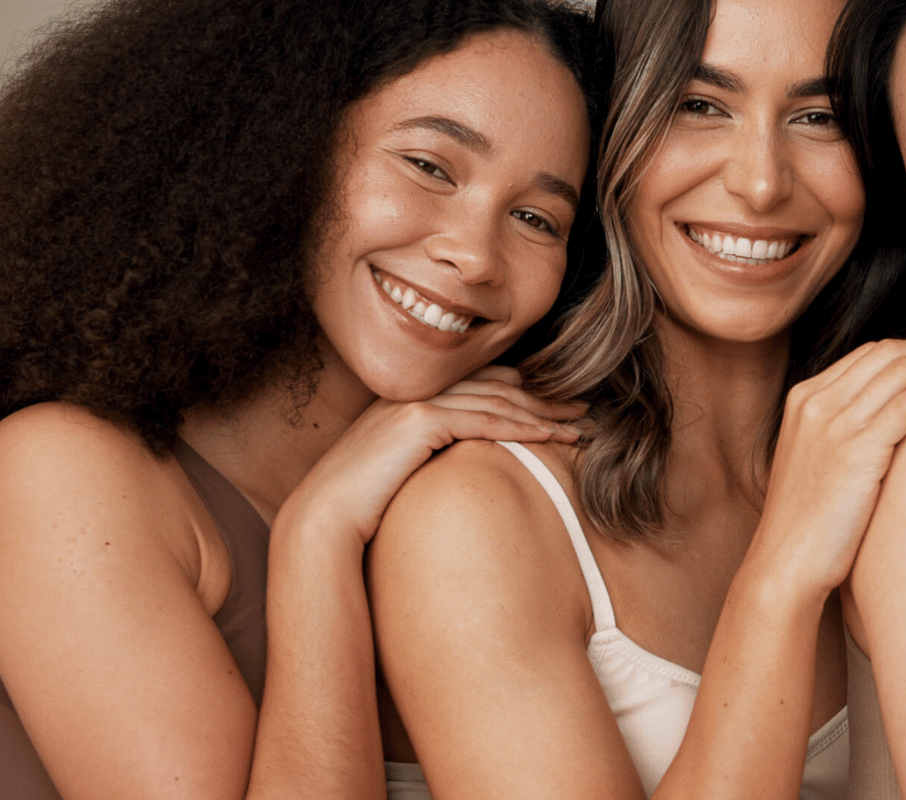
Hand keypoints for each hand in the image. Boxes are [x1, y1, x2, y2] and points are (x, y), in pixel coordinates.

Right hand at [279, 365, 586, 543]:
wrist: (323, 519)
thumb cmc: (363, 509)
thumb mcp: (406, 474)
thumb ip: (435, 458)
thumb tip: (471, 468)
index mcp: (413, 401)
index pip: (480, 385)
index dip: (523, 392)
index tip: (557, 407)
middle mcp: (415, 393)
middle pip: (494, 387)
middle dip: (543, 399)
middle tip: (582, 410)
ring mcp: (416, 402)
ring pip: (495, 401)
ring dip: (543, 414)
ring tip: (578, 427)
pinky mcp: (419, 420)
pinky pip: (483, 419)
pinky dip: (521, 427)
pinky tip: (550, 437)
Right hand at [755, 338, 905, 595]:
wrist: (786, 564)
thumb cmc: (810, 525)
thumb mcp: (820, 464)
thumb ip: (846, 435)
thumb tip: (894, 428)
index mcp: (805, 399)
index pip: (870, 354)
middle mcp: (816, 402)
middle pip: (889, 353)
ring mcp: (834, 423)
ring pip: (902, 371)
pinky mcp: (855, 449)